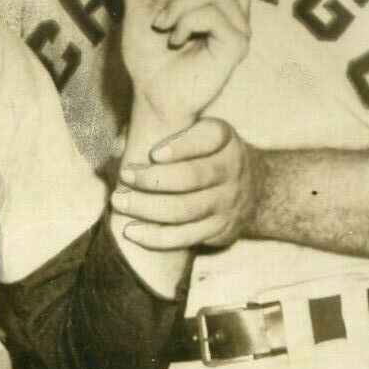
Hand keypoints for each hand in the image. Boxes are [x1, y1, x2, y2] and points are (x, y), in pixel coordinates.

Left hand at [113, 118, 260, 249]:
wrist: (249, 190)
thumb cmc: (201, 153)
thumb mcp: (193, 132)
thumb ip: (159, 131)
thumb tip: (118, 147)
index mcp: (223, 138)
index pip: (208, 138)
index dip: (182, 146)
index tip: (153, 154)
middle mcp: (231, 169)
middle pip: (193, 177)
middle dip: (154, 179)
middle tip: (125, 176)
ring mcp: (227, 201)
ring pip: (186, 209)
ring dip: (148, 208)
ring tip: (119, 202)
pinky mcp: (219, 229)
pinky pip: (186, 236)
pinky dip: (156, 237)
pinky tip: (132, 232)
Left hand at [121, 0, 255, 132]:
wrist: (149, 92)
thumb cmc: (149, 51)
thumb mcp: (140, 2)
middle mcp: (233, 7)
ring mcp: (238, 26)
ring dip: (179, 3)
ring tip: (161, 25)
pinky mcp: (237, 45)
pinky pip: (213, 15)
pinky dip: (186, 21)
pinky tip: (174, 38)